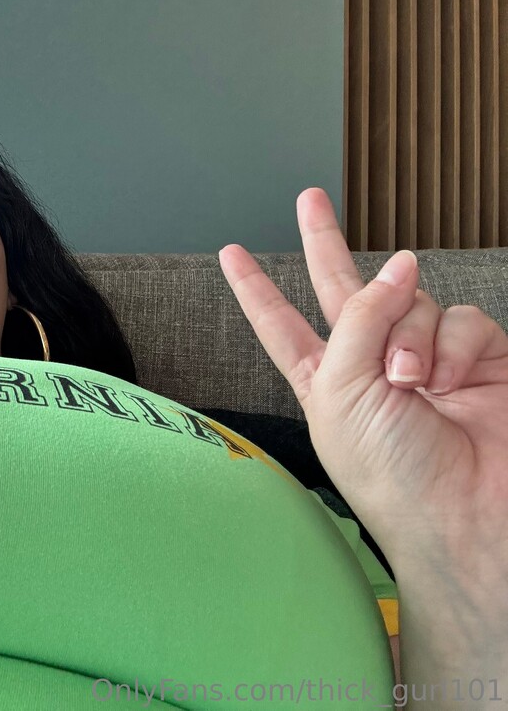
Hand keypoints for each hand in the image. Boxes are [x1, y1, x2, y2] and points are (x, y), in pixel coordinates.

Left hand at [217, 188, 507, 577]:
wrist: (463, 512)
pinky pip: (464, 321)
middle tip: (308, 198)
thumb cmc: (388, 471)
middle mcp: (370, 363)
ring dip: (410, 336)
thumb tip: (399, 264)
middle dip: (323, 242)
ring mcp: (425, 358)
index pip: (280, 323)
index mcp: (324, 379)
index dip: (256, 289)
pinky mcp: (478, 360)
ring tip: (412, 384)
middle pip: (344, 288)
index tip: (231, 253)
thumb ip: (361, 319)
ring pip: (413, 302)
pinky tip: (449, 380)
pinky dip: (455, 347)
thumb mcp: (342, 391)